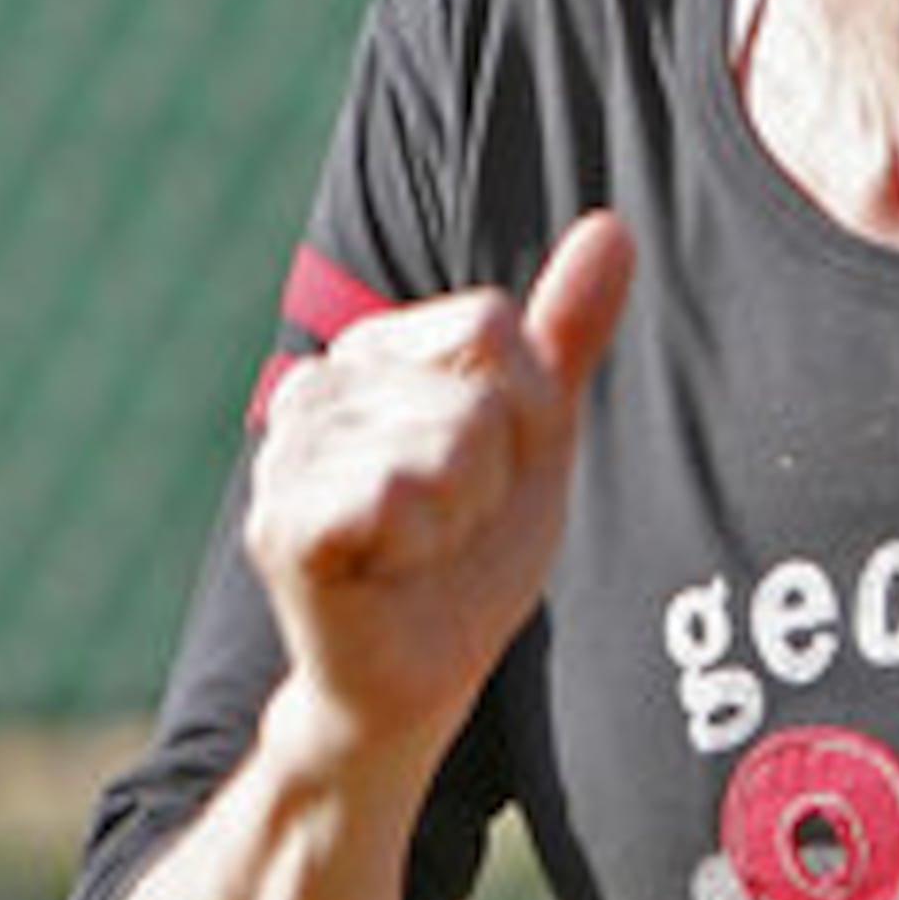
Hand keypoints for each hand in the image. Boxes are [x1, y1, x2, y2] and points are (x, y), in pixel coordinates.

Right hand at [245, 211, 635, 766]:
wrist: (419, 673)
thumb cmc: (469, 554)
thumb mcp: (538, 434)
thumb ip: (566, 334)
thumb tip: (615, 227)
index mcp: (373, 350)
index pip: (495, 326)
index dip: (525, 411)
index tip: (489, 470)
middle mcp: (316, 384)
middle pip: (479, 387)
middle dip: (498, 471)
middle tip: (453, 524)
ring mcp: (288, 452)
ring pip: (452, 443)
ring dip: (464, 515)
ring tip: (424, 549)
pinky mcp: (283, 522)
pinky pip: (402, 495)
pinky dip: (426, 544)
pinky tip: (393, 569)